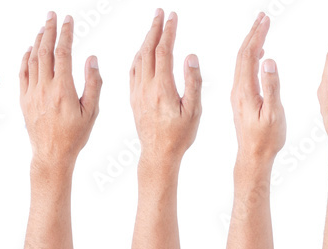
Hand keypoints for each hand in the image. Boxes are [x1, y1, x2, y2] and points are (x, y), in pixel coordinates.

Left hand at [20, 12, 100, 164]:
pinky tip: (30, 49)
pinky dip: (26, 58)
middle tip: (53, 15)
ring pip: (32, 60)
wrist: (51, 155)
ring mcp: (31, 93)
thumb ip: (93, 84)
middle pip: (45, 51)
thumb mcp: (91, 112)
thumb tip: (91, 59)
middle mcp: (44, 88)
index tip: (69, 20)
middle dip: (49, 30)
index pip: (63, 53)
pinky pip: (22, 73)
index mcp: (62, 89)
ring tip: (44, 28)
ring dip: (37, 41)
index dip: (66, 34)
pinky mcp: (23, 100)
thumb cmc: (74, 136)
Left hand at [130, 9, 201, 164]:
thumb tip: (190, 56)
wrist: (157, 155)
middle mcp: (146, 87)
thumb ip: (192, 82)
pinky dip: (138, 55)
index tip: (173, 16)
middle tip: (161, 13)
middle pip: (148, 50)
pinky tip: (143, 51)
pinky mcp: (133, 98)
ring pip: (138, 59)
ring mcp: (137, 92)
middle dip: (155, 29)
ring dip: (146, 39)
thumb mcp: (194, 111)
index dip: (168, 31)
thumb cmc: (179, 136)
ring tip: (154, 26)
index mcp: (161, 88)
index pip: (163, 51)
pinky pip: (133, 71)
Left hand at [232, 13, 284, 161]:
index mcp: (244, 90)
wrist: (251, 158)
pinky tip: (257, 53)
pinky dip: (249, 56)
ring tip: (260, 28)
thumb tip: (268, 61)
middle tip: (263, 16)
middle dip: (253, 33)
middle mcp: (236, 89)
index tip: (265, 19)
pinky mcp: (238, 99)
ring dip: (250, 42)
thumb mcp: (273, 114)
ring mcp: (236, 94)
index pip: (248, 55)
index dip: (257, 35)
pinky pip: (241, 70)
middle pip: (242, 54)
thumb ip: (271, 87)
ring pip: (240, 61)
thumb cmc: (265, 140)